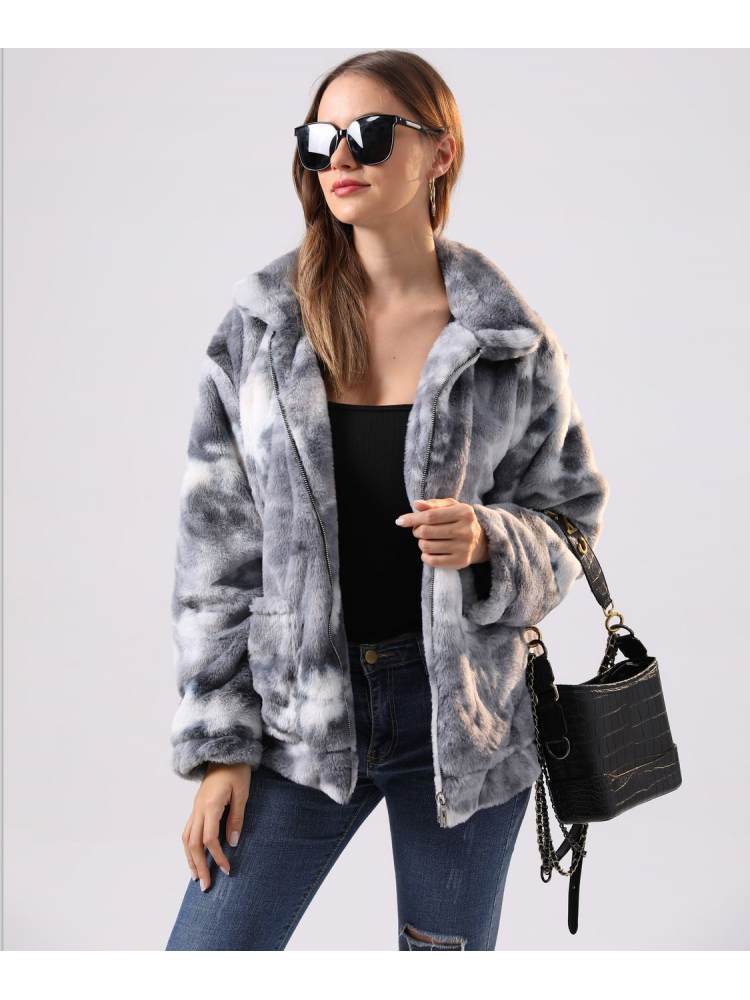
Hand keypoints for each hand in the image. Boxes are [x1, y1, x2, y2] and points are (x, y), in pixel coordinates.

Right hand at [181, 762, 251, 890]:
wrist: (225, 752)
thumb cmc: (236, 771)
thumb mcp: (242, 794)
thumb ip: (236, 818)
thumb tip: (232, 843)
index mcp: (210, 805)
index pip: (209, 839)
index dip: (217, 857)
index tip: (227, 870)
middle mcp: (198, 809)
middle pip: (193, 843)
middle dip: (199, 866)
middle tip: (206, 886)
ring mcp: (195, 808)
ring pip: (186, 838)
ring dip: (190, 859)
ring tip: (196, 876)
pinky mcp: (196, 807)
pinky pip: (188, 831)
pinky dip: (189, 847)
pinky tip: (194, 856)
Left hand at [395, 497, 488, 568]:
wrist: (481, 542)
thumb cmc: (460, 521)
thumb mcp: (451, 507)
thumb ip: (433, 504)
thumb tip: (416, 504)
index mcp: (464, 512)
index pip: (430, 515)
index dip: (412, 518)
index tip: (400, 521)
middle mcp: (466, 530)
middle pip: (426, 531)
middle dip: (417, 531)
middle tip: (419, 531)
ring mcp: (464, 547)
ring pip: (427, 546)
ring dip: (421, 543)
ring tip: (426, 540)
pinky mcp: (461, 561)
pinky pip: (433, 561)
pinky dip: (425, 556)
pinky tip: (429, 552)